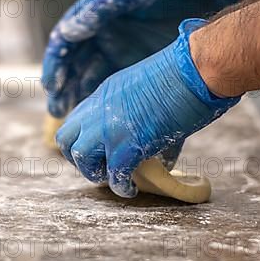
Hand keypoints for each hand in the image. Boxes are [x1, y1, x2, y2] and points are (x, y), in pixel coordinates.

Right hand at [42, 0, 238, 117]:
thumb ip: (98, 8)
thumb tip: (68, 31)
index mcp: (93, 20)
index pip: (64, 47)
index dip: (55, 66)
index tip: (50, 84)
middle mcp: (102, 41)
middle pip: (75, 70)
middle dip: (64, 91)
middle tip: (57, 110)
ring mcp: (121, 57)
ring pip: (94, 84)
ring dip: (83, 103)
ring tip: (77, 121)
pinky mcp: (142, 70)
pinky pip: (122, 92)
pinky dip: (112, 106)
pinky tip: (106, 120)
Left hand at [55, 19, 240, 197]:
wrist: (194, 71)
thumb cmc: (184, 73)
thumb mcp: (147, 89)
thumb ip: (139, 114)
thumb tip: (154, 148)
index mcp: (104, 94)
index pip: (76, 120)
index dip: (83, 138)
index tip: (99, 149)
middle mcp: (98, 110)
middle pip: (65, 139)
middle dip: (79, 157)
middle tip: (101, 166)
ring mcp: (109, 129)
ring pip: (80, 158)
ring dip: (95, 172)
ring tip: (115, 177)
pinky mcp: (126, 147)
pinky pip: (113, 176)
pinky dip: (121, 187)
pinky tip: (132, 189)